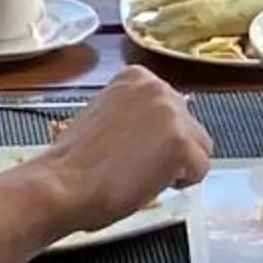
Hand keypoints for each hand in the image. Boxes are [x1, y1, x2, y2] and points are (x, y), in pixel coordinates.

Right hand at [34, 67, 213, 225]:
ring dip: (177, 165)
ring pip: (200, 146)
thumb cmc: (73, 163)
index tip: (134, 147)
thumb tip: (152, 131)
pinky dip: (181, 183)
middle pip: (189, 124)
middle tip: (138, 166)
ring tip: (142, 176)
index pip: (170, 108)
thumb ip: (134, 114)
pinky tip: (150, 184)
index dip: (156, 135)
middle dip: (170, 148)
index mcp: (136, 77)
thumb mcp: (105, 116)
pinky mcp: (181, 143)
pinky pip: (200, 170)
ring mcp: (172, 113)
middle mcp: (158, 87)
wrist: (61, 185)